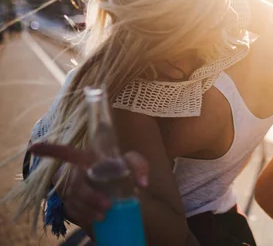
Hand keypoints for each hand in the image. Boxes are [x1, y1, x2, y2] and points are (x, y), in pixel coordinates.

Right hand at [29, 143, 148, 224]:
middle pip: (74, 185)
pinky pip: (71, 210)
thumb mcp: (133, 162)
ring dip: (87, 208)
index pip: (67, 153)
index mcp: (86, 158)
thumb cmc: (121, 168)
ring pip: (72, 200)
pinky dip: (83, 216)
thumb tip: (142, 184)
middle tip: (107, 205)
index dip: (50, 150)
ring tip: (103, 215)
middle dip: (89, 196)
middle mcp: (75, 172)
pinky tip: (95, 219)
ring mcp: (70, 189)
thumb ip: (139, 166)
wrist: (117, 186)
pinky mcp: (70, 203)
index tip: (34, 148)